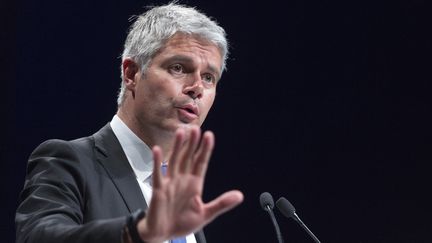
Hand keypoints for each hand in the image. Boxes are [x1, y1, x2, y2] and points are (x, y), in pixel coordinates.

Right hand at [136, 126, 243, 242]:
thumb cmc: (182, 223)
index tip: (209, 136)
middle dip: (192, 143)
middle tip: (196, 128)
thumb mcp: (206, 214)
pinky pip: (157, 173)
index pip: (201, 162)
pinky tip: (157, 150)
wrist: (163, 234)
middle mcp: (182, 180)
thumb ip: (222, 204)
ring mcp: (170, 183)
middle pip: (188, 157)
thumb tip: (240, 196)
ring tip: (181, 133)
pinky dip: (157, 162)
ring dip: (177, 147)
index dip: (205, 149)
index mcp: (195, 184)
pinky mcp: (158, 189)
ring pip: (174, 160)